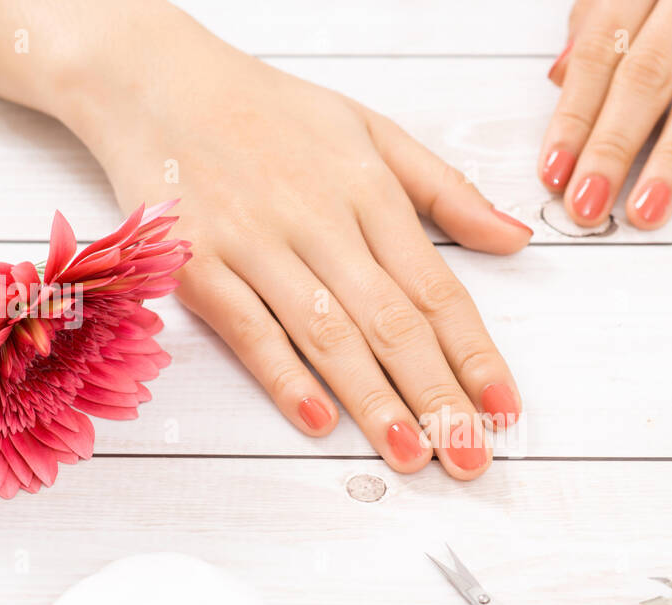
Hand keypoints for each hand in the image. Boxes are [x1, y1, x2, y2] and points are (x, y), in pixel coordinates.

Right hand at [61, 12, 530, 478]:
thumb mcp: (372, 131)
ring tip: (412, 453)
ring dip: (374, 399)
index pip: (436, 288)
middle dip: (437, 396)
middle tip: (468, 457)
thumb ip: (445, 191)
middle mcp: (320, 219)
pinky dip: (284, 375)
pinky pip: (248, 328)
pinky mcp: (196, 262)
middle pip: (392, 322)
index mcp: (370, 191)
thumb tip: (515, 238)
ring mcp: (255, 243)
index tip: (505, 409)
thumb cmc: (272, 113)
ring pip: (328, 333)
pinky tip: (321, 420)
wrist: (156, 80)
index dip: (476, 354)